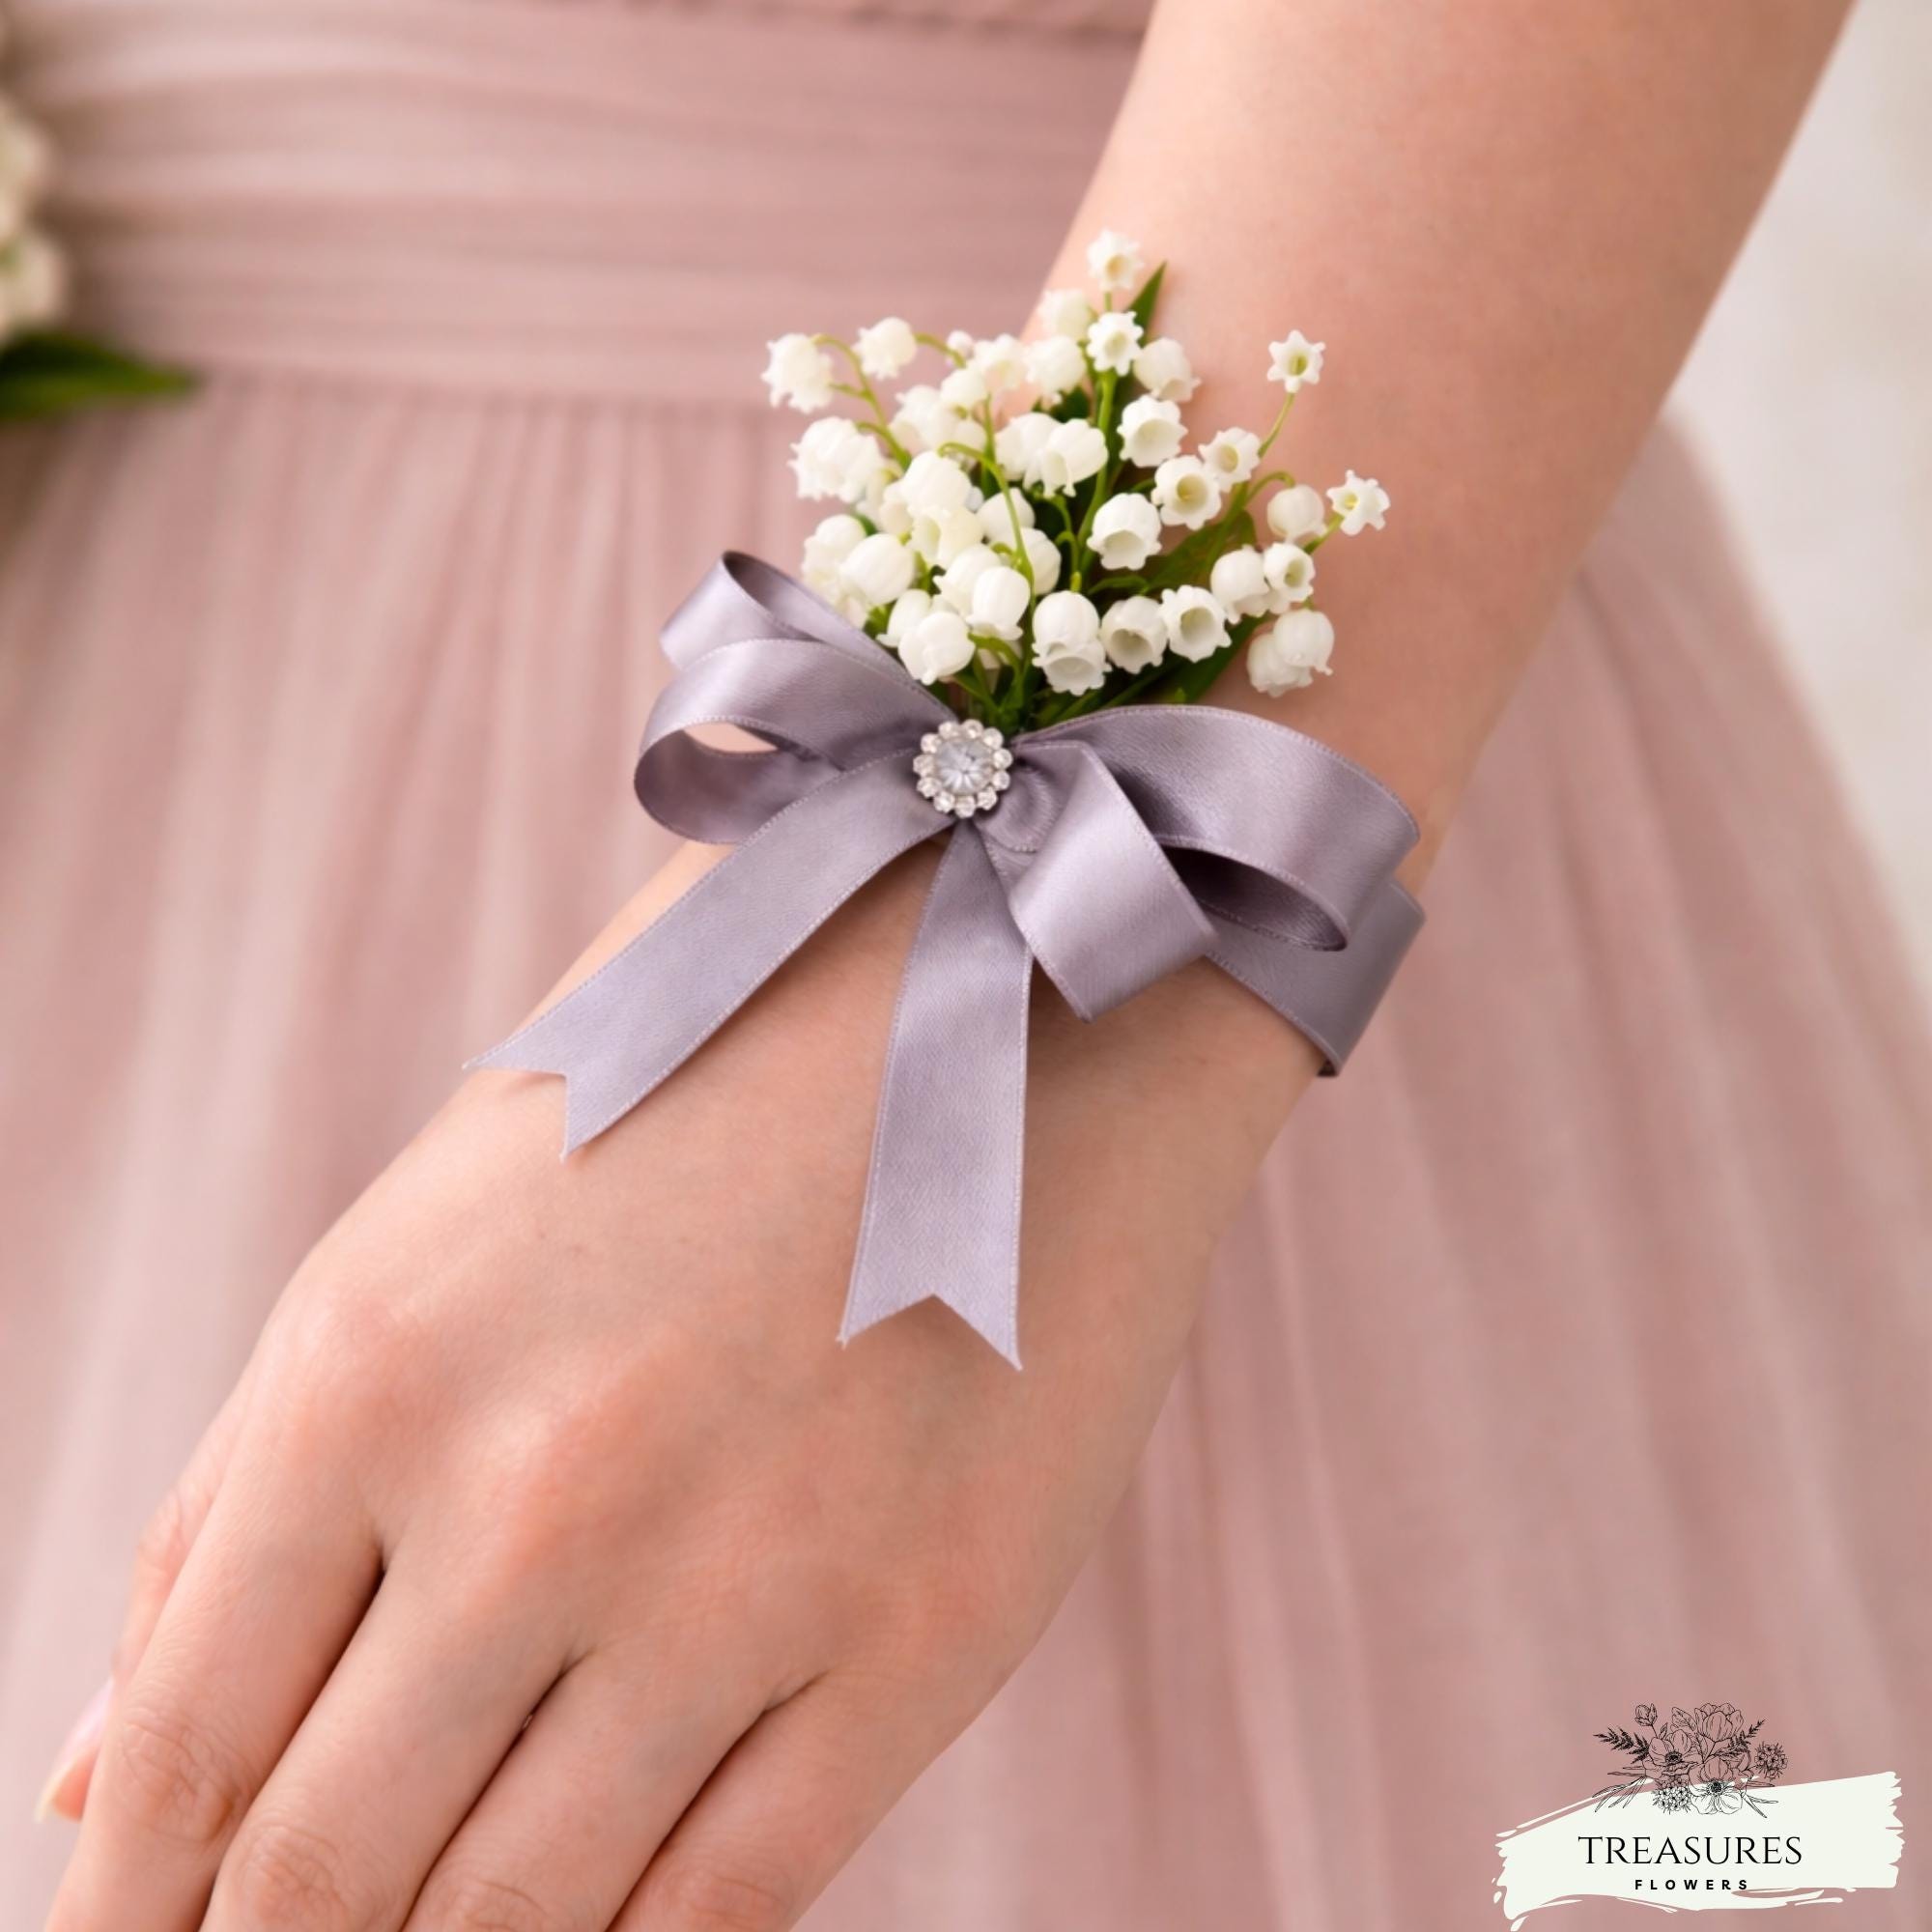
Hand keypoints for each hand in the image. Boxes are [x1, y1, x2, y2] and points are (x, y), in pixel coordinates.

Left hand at [42, 842, 1308, 1930]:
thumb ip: (242, 1499)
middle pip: (327, 1876)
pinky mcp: (926, 1637)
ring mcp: (743, 1580)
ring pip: (521, 1929)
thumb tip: (92, 1784)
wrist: (1013, 984)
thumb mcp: (427, 1232)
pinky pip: (724, 1907)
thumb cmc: (691, 1087)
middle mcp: (538, 1496)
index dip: (129, 1913)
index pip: (187, 1750)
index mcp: (375, 1368)